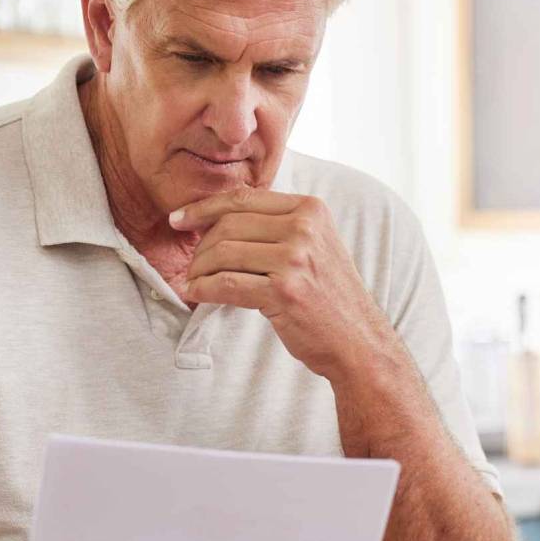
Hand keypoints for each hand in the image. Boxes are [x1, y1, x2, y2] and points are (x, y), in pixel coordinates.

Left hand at [171, 186, 401, 380]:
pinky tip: (197, 294)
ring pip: (223, 253)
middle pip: (229, 224)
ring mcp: (295, 259)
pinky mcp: (284, 291)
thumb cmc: (330, 297)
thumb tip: (220, 217)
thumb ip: (280, 226)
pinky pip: (226, 284)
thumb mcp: (315, 246)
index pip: (244, 199)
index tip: (180, 219)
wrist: (359, 341)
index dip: (205, 208)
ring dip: (199, 270)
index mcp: (311, 209)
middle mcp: (304, 228)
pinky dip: (204, 289)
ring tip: (194, 282)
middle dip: (200, 246)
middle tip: (191, 265)